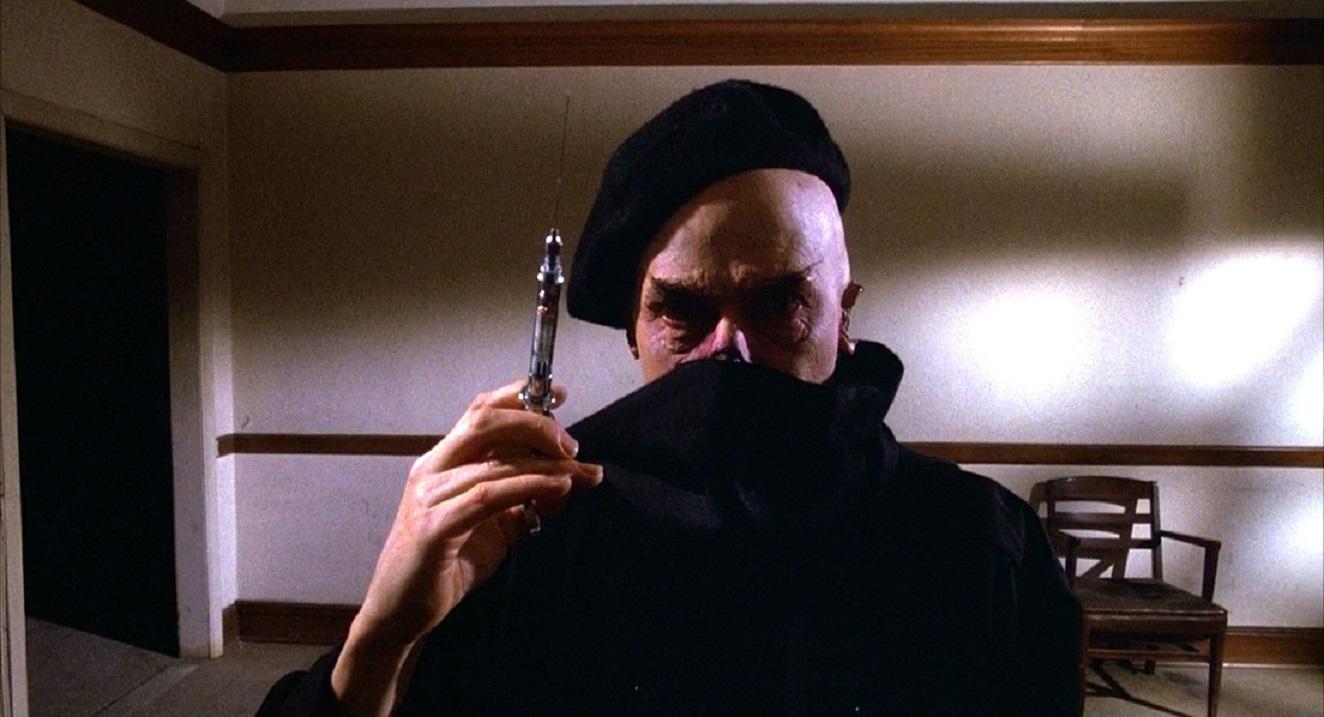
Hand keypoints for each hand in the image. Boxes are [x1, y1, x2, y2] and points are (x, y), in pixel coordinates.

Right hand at [331, 379, 602, 714]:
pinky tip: (555, 490)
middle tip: (571, 446)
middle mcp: (432, 470)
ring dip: (546, 465)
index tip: (557, 394)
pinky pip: (488, 497)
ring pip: (494, 462)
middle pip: (485, 422)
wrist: (401, 614)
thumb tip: (569, 480)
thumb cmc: (446, 566)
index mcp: (442, 462)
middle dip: (535, 425)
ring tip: (580, 473)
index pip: (479, 411)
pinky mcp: (434, 528)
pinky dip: (527, 487)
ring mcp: (429, 497)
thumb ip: (524, 499)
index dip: (518, 395)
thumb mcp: (494, 525)